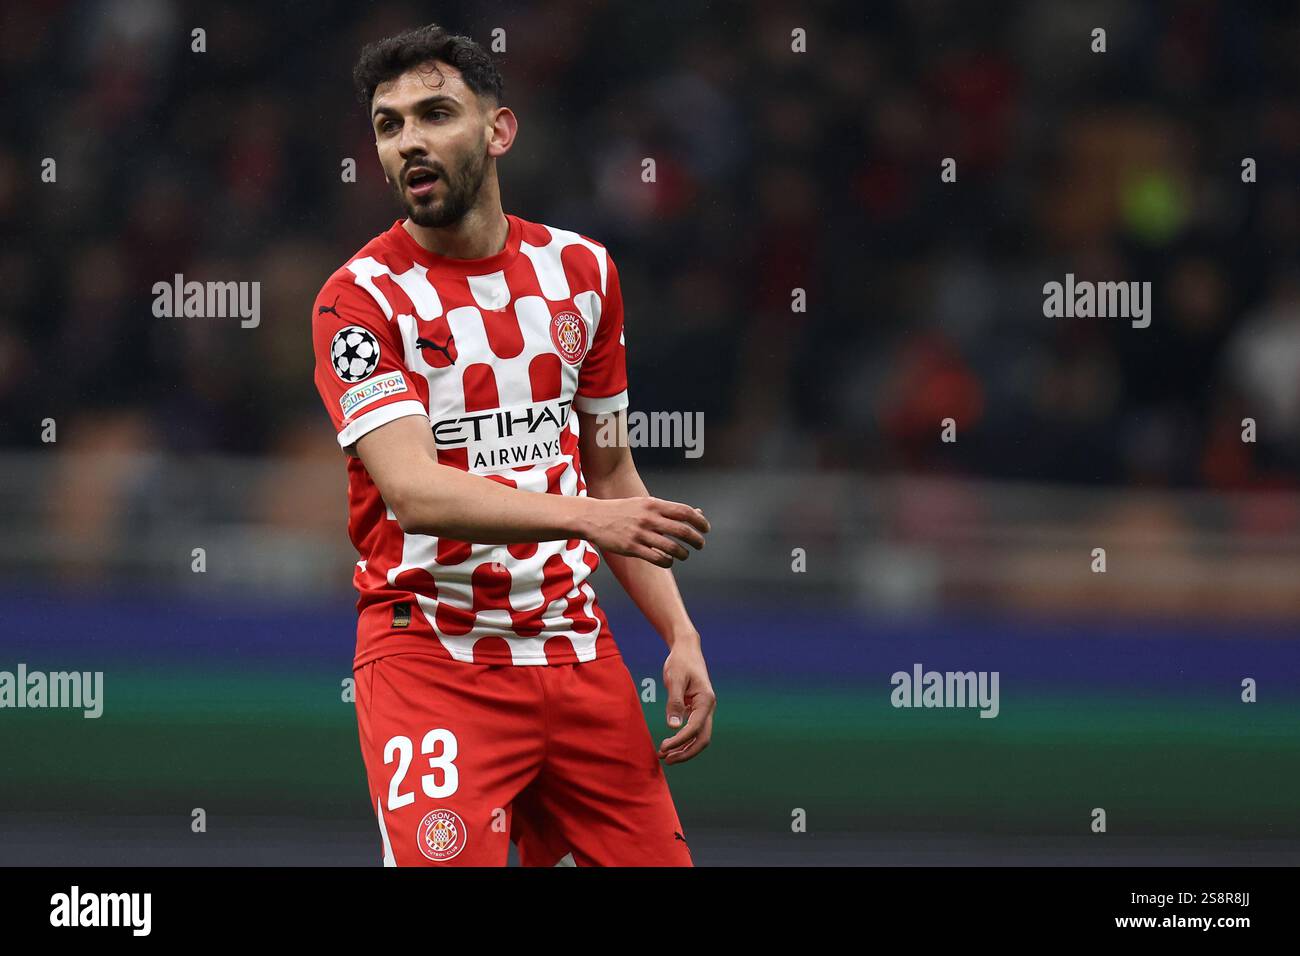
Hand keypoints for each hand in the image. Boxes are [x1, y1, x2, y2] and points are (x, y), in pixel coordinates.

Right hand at [583, 496, 709, 567]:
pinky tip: (669, 561)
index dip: (699, 521)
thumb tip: (697, 512)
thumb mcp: (646, 504)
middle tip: (701, 544)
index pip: (684, 511)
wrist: (594, 517)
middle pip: (682, 530)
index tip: (706, 528)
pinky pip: (657, 558)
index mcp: (653, 504)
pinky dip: (668, 562)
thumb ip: (670, 510)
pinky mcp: (632, 548)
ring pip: (672, 547)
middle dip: (696, 539)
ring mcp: (640, 533)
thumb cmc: (623, 511)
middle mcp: (648, 518)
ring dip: (684, 553)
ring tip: (685, 554)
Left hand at [658, 640, 714, 763]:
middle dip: (686, 752)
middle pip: (702, 739)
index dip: (680, 741)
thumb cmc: (680, 662)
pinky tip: (670, 744)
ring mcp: (703, 709)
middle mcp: (708, 708)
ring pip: (699, 737)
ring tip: (665, 756)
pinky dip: (683, 740)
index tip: (663, 747)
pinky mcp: (696, 709)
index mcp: (706, 701)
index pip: (695, 728)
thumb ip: (674, 703)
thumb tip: (672, 727)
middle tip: (666, 759)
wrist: (686, 649)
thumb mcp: (675, 680)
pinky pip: (693, 730)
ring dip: (684, 748)